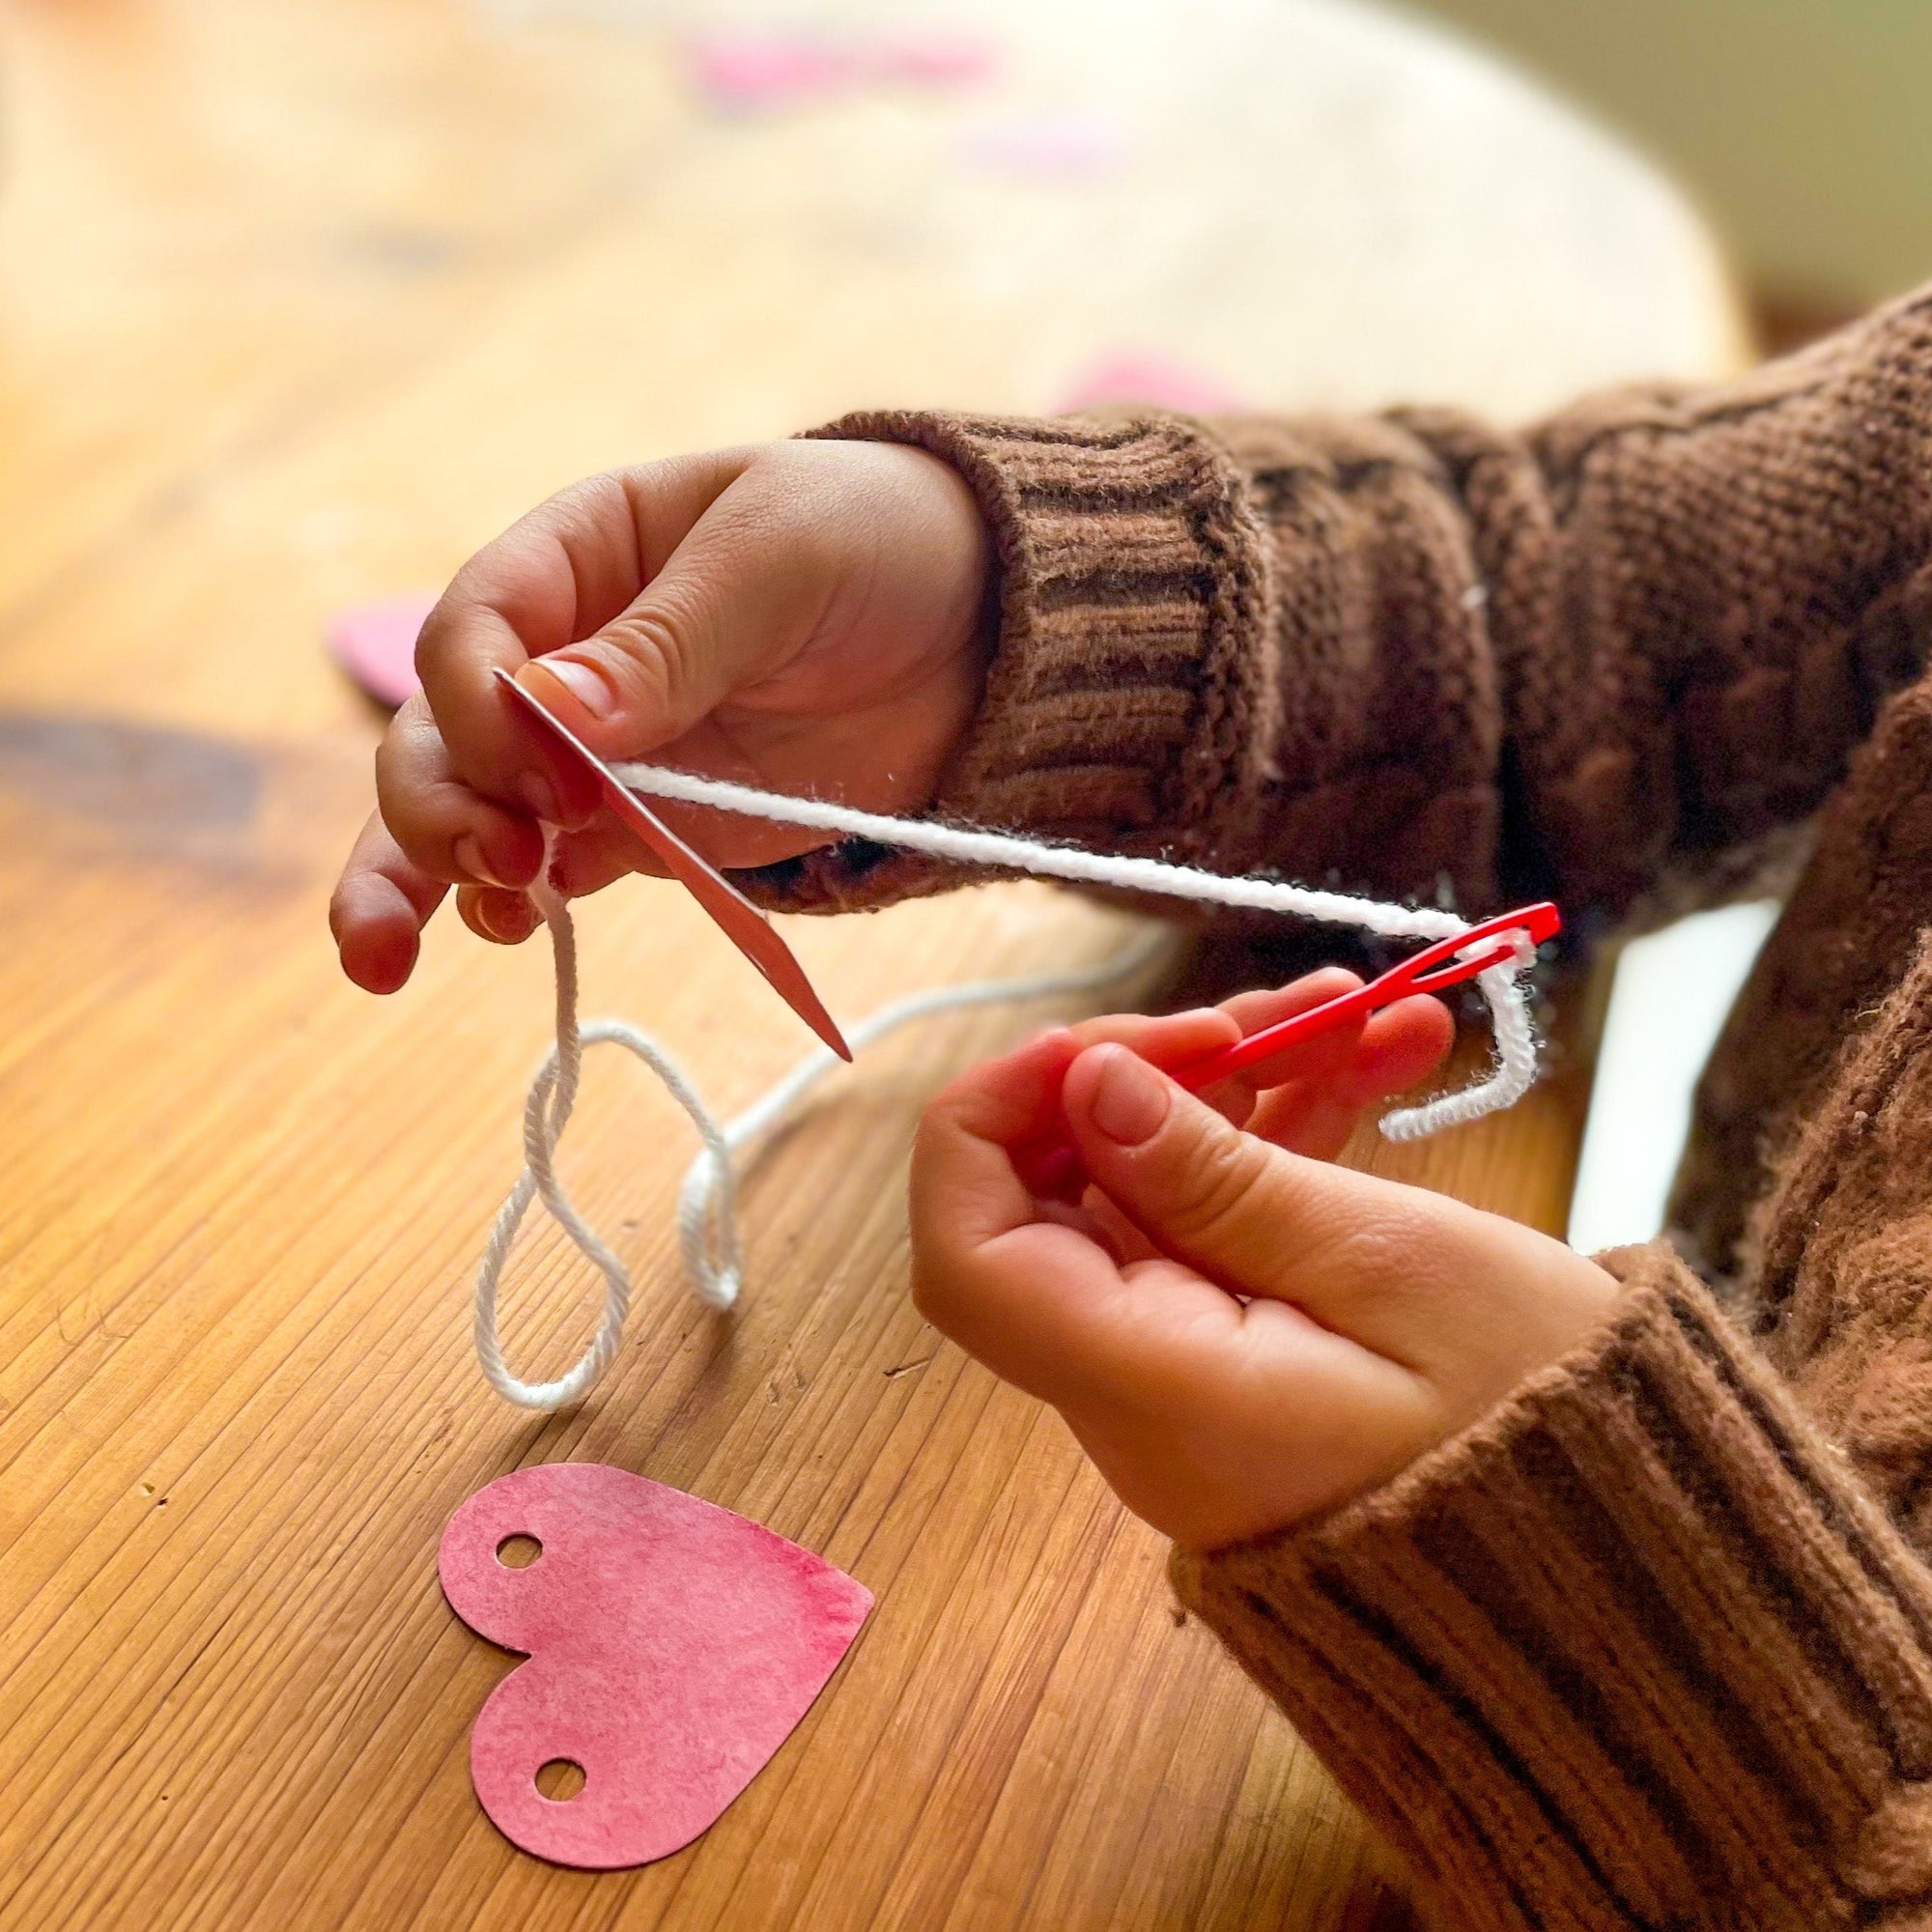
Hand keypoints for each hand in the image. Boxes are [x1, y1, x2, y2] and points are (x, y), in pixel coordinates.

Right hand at [329, 438, 990, 991]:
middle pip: (440, 732)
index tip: (542, 771)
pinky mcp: (645, 829)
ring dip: (431, 871)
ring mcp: (596, 753)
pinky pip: (552, 870)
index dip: (477, 706)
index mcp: (576, 553)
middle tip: (502, 859)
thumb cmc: (875, 545)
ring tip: (430, 941)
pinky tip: (507, 933)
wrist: (982, 633)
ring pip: (467, 812)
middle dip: (436, 803)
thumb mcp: (779, 557)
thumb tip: (551, 716)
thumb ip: (670, 638)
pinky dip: (510, 907)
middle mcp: (561, 657)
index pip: (472, 630)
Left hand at [910, 975, 1616, 1550]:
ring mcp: (1187, 1368)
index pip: (972, 1255)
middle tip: (1283, 1006)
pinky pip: (1229, 1224)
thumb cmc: (1542, 1427)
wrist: (1634, 1560)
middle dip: (1160, 1071)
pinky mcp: (1243, 1351)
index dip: (998, 1121)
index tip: (1102, 1043)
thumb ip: (1225, 1180)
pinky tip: (1390, 1060)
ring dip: (1250, 1087)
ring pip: (1162, 1189)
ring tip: (1375, 1006)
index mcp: (1151, 1383)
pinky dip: (1291, 1141)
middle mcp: (1139, 1383)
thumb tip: (1089, 1088)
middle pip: (1071, 1193)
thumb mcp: (1397, 1271)